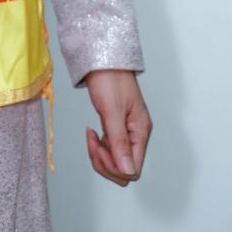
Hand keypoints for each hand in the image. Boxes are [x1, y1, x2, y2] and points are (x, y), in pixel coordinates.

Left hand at [84, 69, 151, 186]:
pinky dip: (98, 146)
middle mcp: (136, 134)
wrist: (102, 61)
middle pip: (124, 169)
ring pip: (115, 161)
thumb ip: (119, 141)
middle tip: (93, 142)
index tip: (100, 148)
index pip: (133, 168)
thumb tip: (128, 170)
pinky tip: (92, 133)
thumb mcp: (112, 110)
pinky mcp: (116, 127)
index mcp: (141, 131)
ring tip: (91, 136)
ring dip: (100, 155)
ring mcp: (126, 132)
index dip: (114, 166)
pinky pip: (109, 149)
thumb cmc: (109, 78)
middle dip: (105, 163)